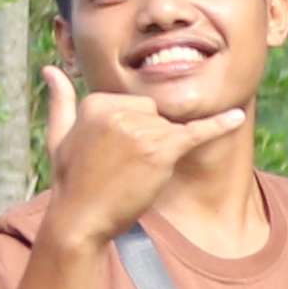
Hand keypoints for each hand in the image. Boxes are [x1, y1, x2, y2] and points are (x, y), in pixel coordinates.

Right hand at [41, 65, 252, 239]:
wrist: (79, 218)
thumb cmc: (70, 181)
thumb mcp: (58, 135)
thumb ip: (60, 100)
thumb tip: (49, 70)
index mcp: (96, 101)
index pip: (136, 105)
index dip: (134, 132)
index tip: (117, 155)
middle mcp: (118, 110)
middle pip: (156, 115)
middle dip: (149, 139)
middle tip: (124, 168)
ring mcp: (140, 130)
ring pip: (169, 130)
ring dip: (159, 153)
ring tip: (132, 174)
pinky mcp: (159, 151)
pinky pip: (194, 134)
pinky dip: (218, 126)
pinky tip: (238, 117)